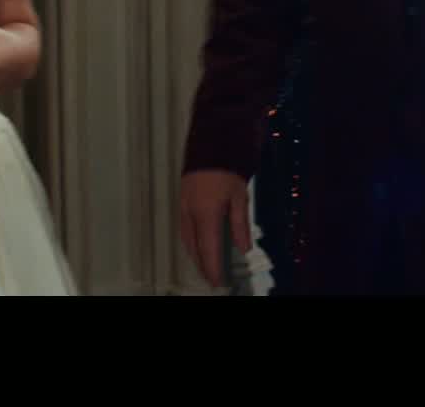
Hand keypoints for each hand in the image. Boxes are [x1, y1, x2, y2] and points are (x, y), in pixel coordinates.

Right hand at [179, 169, 250, 290]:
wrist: (211, 144)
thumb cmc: (227, 169)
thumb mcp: (240, 197)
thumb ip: (240, 225)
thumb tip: (243, 248)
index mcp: (206, 214)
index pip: (208, 249)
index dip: (213, 268)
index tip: (218, 281)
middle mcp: (190, 214)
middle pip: (194, 248)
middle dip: (203, 266)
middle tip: (213, 279)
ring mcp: (183, 207)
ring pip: (187, 240)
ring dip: (196, 256)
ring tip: (206, 267)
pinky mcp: (182, 202)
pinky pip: (184, 229)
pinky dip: (190, 243)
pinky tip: (198, 246)